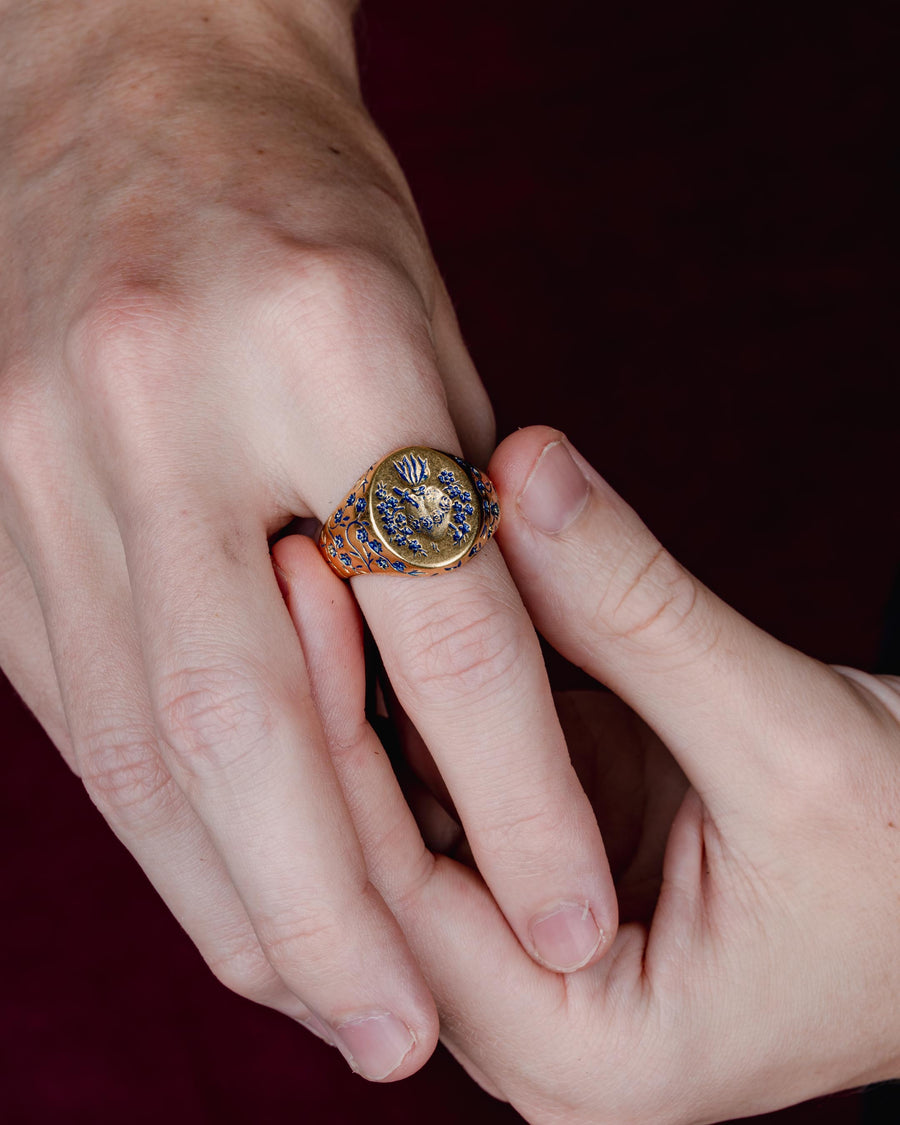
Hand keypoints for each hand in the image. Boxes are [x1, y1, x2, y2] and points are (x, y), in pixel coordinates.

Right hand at [0, 2, 615, 1080]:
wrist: (139, 85)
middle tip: (403, 1043)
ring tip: (316, 1002)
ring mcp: (41, 451)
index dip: (516, 799)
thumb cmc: (320, 218)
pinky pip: (73, 705)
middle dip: (335, 915)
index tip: (569, 925)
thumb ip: (448, 539)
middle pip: (251, 721)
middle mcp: (164, 398)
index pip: (440, 623)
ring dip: (229, 900)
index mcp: (329, 336)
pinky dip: (156, 824)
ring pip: (140, 741)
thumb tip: (474, 743)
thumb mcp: (431, 349)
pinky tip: (218, 894)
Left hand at [274, 425, 899, 1118]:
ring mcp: (537, 936)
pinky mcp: (554, 860)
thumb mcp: (789, 738)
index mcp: (587, 1053)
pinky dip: (441, 682)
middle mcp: (537, 1016)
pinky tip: (408, 591)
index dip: (335, 732)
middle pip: (382, 856)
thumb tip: (520, 469)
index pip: (396, 902)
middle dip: (338, 698)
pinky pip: (464, 771)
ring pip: (414, 805)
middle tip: (299, 545)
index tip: (311, 572)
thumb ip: (644, 610)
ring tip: (336, 546)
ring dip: (381, 678)